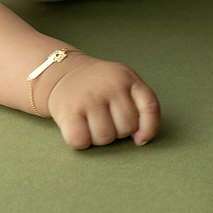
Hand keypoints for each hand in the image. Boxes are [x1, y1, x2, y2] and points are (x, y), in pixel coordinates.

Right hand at [45, 57, 160, 148]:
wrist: (62, 71)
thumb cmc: (98, 85)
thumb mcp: (123, 83)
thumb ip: (140, 105)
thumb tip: (140, 139)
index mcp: (126, 78)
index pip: (150, 108)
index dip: (148, 128)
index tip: (139, 138)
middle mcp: (109, 85)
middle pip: (126, 128)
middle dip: (118, 130)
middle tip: (105, 119)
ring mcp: (89, 97)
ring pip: (105, 138)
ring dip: (98, 137)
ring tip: (91, 122)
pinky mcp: (68, 110)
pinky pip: (81, 140)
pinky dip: (81, 141)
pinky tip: (78, 128)